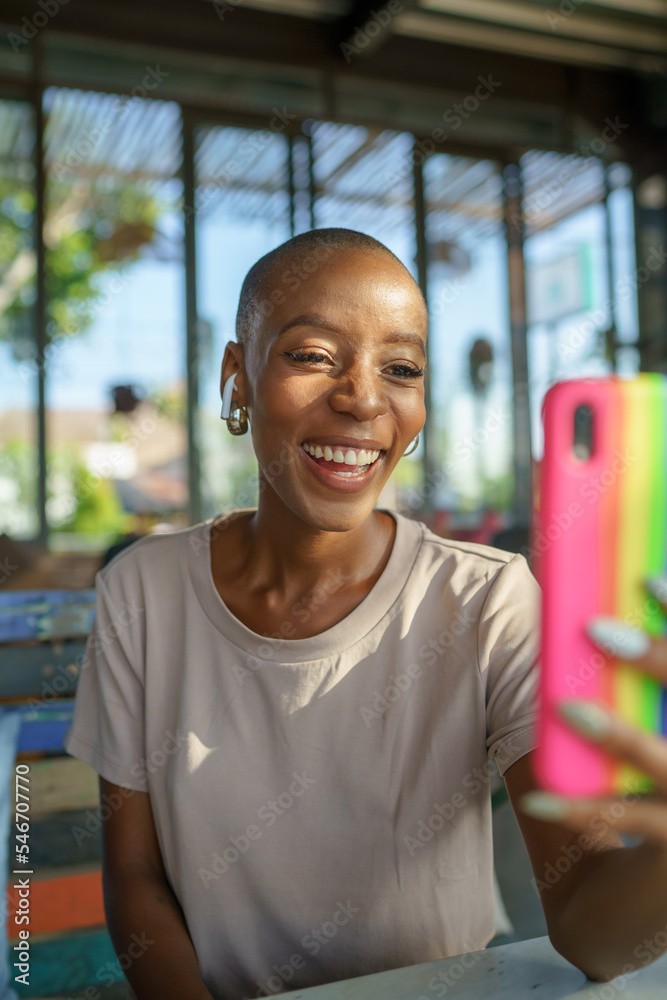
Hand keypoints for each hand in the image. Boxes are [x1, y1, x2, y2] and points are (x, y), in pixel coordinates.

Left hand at [520, 578, 666, 842]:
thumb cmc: (661, 780)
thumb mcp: (658, 726)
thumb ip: (642, 685)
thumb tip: (590, 621)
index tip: (646, 579)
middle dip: (659, 659)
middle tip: (595, 628)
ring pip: (665, 762)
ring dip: (618, 732)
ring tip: (568, 708)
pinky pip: (628, 820)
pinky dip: (579, 809)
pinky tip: (536, 799)